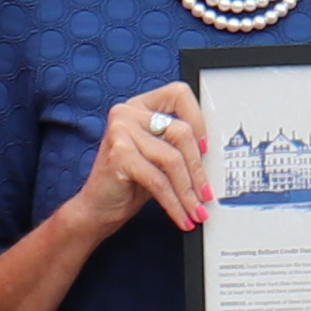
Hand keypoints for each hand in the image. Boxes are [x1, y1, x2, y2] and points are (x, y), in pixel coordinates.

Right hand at [76, 83, 211, 234]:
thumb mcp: (159, 158)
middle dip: (198, 170)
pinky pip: (159, 180)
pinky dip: (174, 203)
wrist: (97, 208)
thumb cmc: (128, 183)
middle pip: (181, 133)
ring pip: (173, 160)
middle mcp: (128, 113)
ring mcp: (121, 131)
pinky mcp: (119, 154)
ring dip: (188, 192)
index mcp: (140, 106)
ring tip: (196, 211)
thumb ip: (180, 148)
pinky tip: (181, 216)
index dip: (198, 120)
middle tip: (206, 195)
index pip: (179, 94)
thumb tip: (214, 158)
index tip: (206, 148)